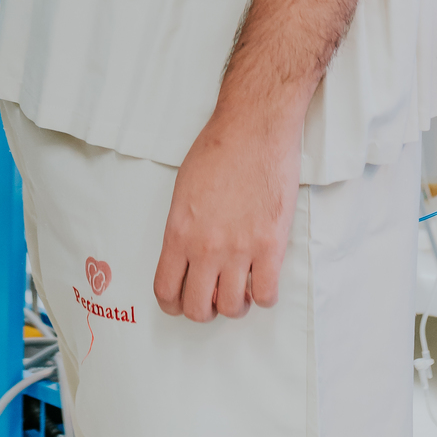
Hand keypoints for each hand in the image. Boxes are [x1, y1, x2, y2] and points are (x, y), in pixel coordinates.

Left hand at [153, 106, 300, 322]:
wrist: (254, 128)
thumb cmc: (219, 148)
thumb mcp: (183, 189)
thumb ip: (182, 227)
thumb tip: (187, 254)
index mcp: (179, 231)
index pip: (165, 290)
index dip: (173, 304)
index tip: (182, 301)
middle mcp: (205, 246)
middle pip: (197, 308)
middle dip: (204, 309)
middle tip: (213, 296)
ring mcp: (239, 249)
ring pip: (232, 307)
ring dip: (235, 304)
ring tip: (240, 287)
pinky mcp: (271, 245)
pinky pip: (266, 295)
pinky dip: (264, 295)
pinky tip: (262, 278)